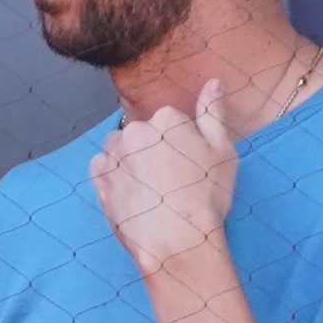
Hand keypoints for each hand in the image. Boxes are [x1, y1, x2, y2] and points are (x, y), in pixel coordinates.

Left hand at [90, 80, 240, 276]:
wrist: (176, 240)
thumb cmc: (206, 197)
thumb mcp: (223, 151)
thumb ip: (213, 113)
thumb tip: (213, 81)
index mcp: (167, 118)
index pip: (172, 122)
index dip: (182, 145)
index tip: (188, 167)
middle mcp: (136, 130)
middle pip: (144, 133)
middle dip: (153, 150)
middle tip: (170, 182)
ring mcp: (114, 154)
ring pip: (120, 148)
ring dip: (130, 160)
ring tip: (149, 189)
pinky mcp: (100, 179)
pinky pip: (102, 167)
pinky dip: (113, 175)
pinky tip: (131, 193)